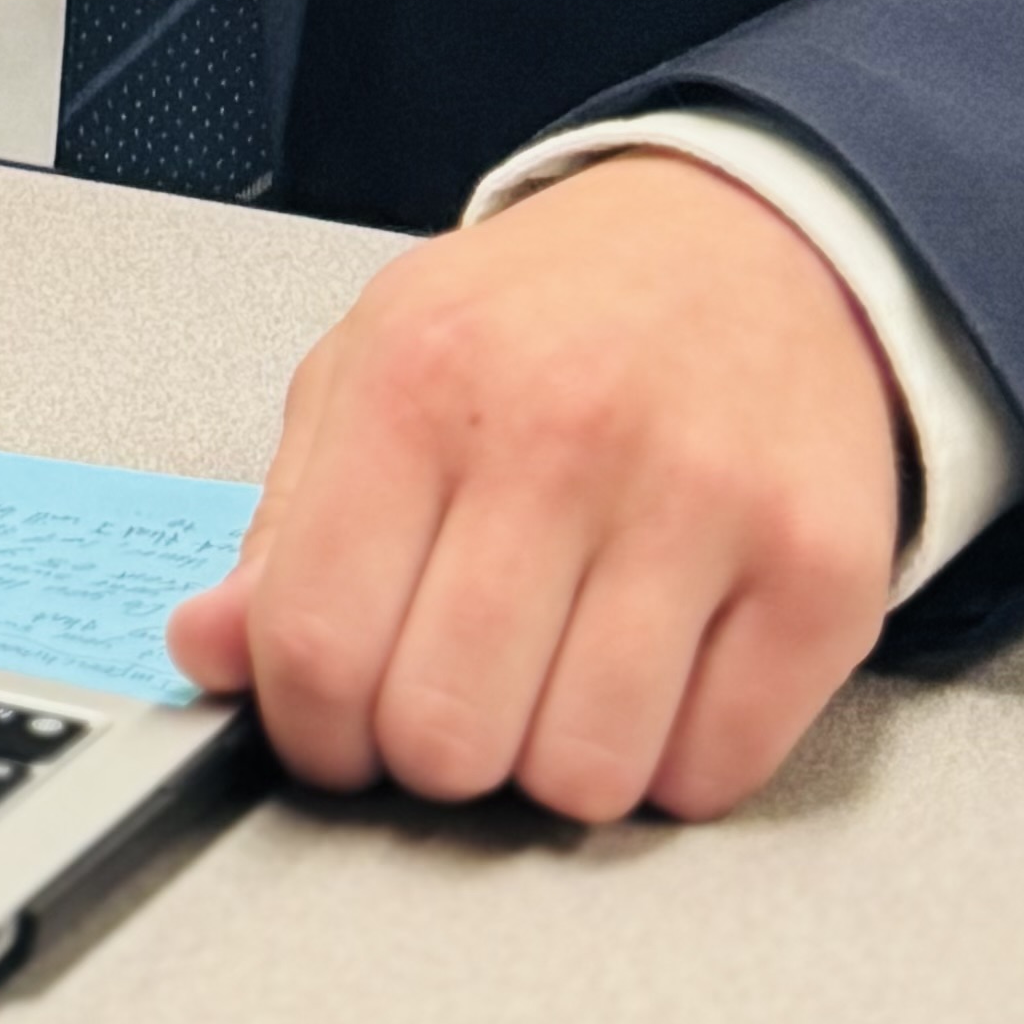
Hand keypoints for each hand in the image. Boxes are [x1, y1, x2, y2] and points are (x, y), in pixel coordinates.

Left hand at [164, 153, 902, 823]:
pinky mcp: (819, 571)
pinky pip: (713, 775)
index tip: (334, 731)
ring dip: (557, 763)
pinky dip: (674, 762)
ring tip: (559, 672)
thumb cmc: (549, 317)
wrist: (751, 246)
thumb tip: (204, 650)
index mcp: (418, 377)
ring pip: (581, 777)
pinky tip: (660, 672)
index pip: (313, 643)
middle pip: (444, 733)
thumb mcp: (377, 364)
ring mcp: (701, 503)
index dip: (310, 731)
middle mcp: (559, 431)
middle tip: (457, 692)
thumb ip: (282, 519)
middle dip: (433, 752)